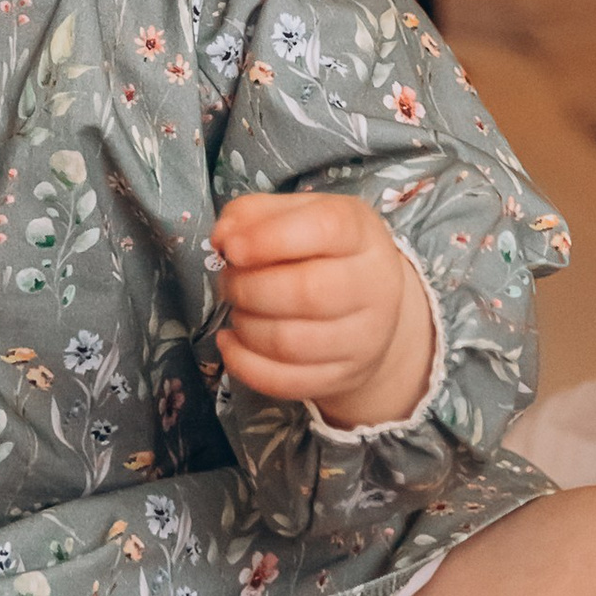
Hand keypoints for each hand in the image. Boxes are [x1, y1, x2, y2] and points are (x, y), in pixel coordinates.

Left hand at [211, 191, 433, 430]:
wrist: (369, 306)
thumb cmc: (322, 249)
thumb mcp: (295, 213)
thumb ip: (252, 214)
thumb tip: (222, 238)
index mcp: (360, 232)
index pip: (325, 229)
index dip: (269, 239)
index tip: (232, 249)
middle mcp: (372, 285)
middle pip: (306, 292)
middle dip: (249, 288)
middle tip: (228, 281)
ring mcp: (363, 338)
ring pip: (291, 342)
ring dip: (246, 325)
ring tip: (238, 308)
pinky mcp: (344, 377)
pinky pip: (287, 382)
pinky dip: (245, 365)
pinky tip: (231, 343)